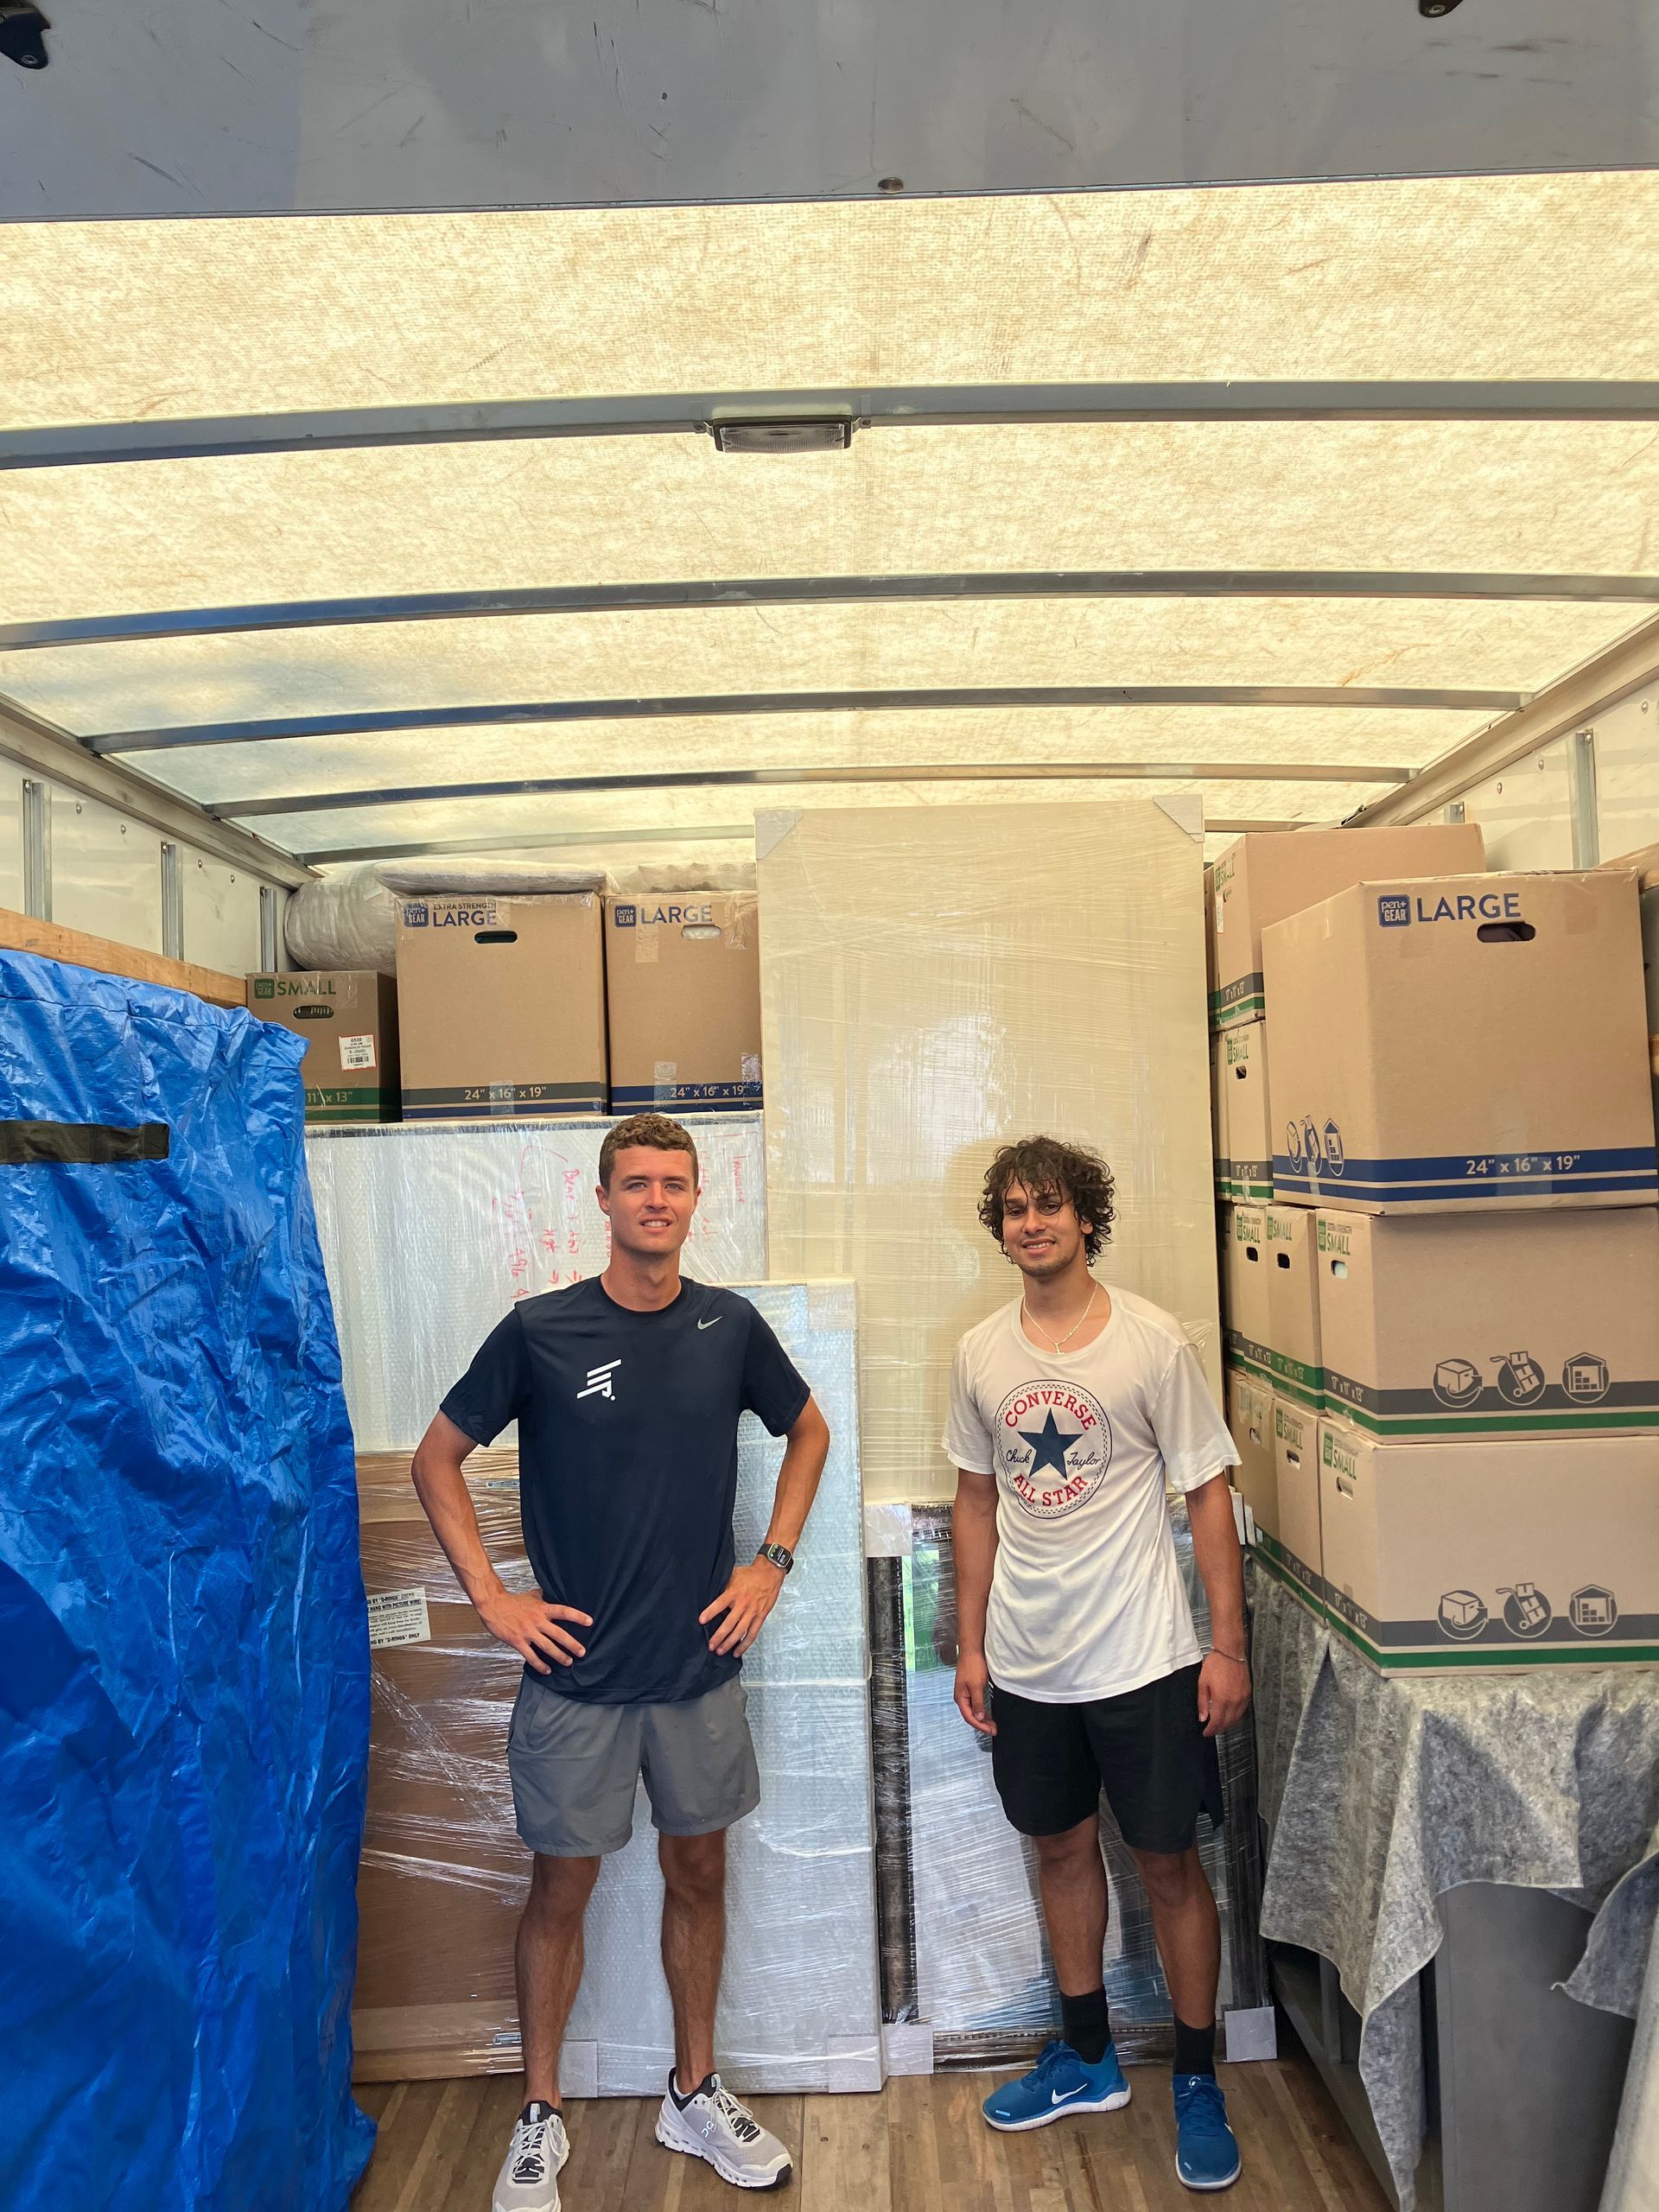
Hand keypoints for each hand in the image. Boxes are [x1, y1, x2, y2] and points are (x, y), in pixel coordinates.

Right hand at [476, 1587, 592, 1674]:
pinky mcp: (518, 1641)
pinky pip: (531, 1656)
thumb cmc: (513, 1601)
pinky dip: (540, 1665)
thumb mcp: (532, 1596)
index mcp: (542, 1608)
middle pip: (559, 1634)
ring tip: (569, 1662)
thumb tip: (553, 1593)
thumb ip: (544, 1597)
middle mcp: (537, 1621)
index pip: (564, 1612)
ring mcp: (528, 1632)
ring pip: (547, 1647)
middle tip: (582, 1652)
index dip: (577, 1616)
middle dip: (572, 1644)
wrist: (493, 1606)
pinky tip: (547, 1670)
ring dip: (559, 1656)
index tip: (590, 1622)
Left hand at [699, 1558, 784, 1655]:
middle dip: (719, 1636)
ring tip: (720, 1651)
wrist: (770, 1573)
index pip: (720, 1604)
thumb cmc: (751, 1574)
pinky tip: (738, 1651)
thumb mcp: (733, 1575)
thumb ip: (723, 1587)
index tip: (701, 1621)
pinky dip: (745, 1644)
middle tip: (711, 1645)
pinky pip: (752, 1633)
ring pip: (739, 1632)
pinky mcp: (760, 1617)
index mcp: (734, 1592)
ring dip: (729, 1643)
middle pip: (729, 1623)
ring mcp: (752, 1612)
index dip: (710, 1613)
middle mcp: (743, 1604)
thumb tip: (710, 1594)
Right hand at [954, 1650, 995, 1735]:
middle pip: (971, 1715)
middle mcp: (962, 1697)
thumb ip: (978, 1703)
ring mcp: (966, 1693)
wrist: (972, 1651)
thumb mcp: (976, 1686)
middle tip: (994, 1730)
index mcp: (961, 1698)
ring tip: (993, 1724)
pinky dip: (982, 1710)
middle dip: (982, 1724)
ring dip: (983, 1718)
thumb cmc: (973, 1666)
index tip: (991, 1731)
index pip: (969, 1717)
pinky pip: (976, 1703)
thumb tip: (979, 1718)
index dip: (980, 1726)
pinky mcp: (971, 1688)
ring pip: (974, 1710)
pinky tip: (989, 1713)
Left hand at [1197, 1650, 1250, 1737]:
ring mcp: (1243, 1698)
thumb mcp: (1203, 1683)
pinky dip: (1235, 1716)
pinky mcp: (1247, 1693)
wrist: (1230, 1652)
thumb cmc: (1216, 1664)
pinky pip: (1242, 1710)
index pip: (1217, 1722)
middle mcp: (1235, 1701)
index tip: (1206, 1732)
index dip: (1211, 1730)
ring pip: (1236, 1718)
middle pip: (1228, 1723)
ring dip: (1228, 1724)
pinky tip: (1230, 1714)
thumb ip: (1203, 1702)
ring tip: (1220, 1724)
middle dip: (1219, 1729)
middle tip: (1212, 1730)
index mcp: (1222, 1700)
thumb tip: (1203, 1717)